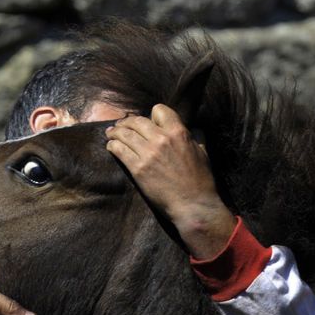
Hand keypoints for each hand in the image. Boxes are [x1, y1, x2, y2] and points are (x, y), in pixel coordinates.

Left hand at [105, 104, 236, 259]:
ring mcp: (148, 154)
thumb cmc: (200, 180)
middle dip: (127, 121)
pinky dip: (112, 146)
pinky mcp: (137, 168)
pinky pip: (119, 150)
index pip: (159, 110)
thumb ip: (196, 137)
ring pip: (124, 133)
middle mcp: (161, 139)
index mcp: (179, 133)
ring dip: (115, 132)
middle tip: (121, 125)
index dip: (153, 114)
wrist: (192, 205)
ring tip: (111, 133)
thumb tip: (193, 128)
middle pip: (137, 121)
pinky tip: (111, 146)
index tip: (148, 121)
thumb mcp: (203, 152)